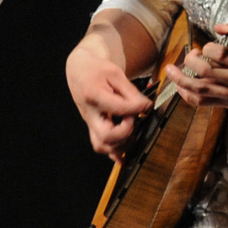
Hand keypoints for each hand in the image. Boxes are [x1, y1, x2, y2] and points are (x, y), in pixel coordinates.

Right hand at [68, 40, 152, 159]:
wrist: (80, 72)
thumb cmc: (98, 70)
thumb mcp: (115, 73)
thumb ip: (131, 92)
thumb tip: (146, 107)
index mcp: (93, 95)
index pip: (118, 108)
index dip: (136, 109)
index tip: (146, 105)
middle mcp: (90, 114)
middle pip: (106, 136)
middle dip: (126, 132)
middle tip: (134, 119)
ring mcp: (90, 124)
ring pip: (103, 145)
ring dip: (122, 143)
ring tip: (133, 131)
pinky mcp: (93, 128)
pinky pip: (101, 147)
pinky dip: (114, 154)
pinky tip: (126, 157)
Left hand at [170, 36, 227, 113]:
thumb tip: (218, 28)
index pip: (219, 53)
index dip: (207, 48)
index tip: (206, 47)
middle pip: (205, 70)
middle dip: (191, 60)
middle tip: (190, 55)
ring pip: (200, 88)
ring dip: (181, 79)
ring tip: (171, 71)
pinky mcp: (227, 104)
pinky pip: (202, 102)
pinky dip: (187, 95)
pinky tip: (180, 87)